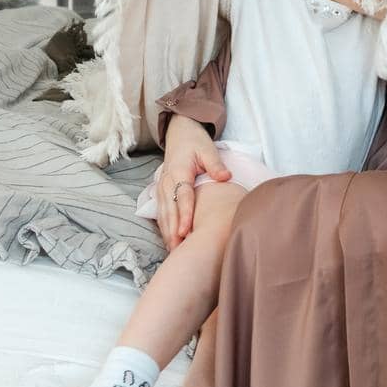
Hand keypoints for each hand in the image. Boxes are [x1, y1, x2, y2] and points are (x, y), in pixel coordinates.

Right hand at [156, 117, 230, 250]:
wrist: (180, 134)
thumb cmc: (195, 142)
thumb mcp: (207, 149)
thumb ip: (215, 164)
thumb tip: (225, 177)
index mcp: (179, 171)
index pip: (183, 196)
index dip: (184, 215)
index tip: (185, 231)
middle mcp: (167, 181)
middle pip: (170, 210)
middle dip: (173, 231)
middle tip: (178, 251)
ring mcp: (161, 188)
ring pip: (163, 214)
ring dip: (167, 233)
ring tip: (173, 252)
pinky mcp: (161, 192)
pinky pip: (161, 213)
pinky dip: (164, 228)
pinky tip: (169, 242)